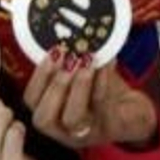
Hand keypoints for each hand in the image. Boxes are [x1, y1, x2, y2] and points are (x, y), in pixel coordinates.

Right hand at [22, 56, 157, 148]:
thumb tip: (66, 26)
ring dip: (77, 85)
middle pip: (44, 118)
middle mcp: (61, 130)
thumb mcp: (78, 78)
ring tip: (86, 59)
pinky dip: (103, 80)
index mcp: (49, 113)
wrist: (128, 113)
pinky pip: (101, 105)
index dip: (37, 77)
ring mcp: (84, 132)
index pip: (31, 101)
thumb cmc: (97, 92)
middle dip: (54, 85)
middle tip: (67, 57)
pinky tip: (107, 60)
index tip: (52, 52)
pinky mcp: (108, 128)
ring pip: (73, 118)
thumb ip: (67, 62)